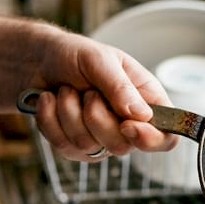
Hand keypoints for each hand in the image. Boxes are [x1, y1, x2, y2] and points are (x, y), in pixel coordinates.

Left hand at [32, 38, 178, 161]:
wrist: (38, 61)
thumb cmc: (75, 55)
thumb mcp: (99, 59)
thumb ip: (120, 87)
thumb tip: (142, 115)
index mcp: (146, 101)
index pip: (166, 136)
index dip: (152, 139)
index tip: (127, 125)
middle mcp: (127, 124)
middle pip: (123, 146)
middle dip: (96, 117)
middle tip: (87, 92)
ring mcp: (101, 139)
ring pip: (89, 146)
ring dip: (68, 113)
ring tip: (66, 91)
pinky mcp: (75, 147)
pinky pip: (64, 147)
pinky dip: (50, 120)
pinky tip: (50, 101)